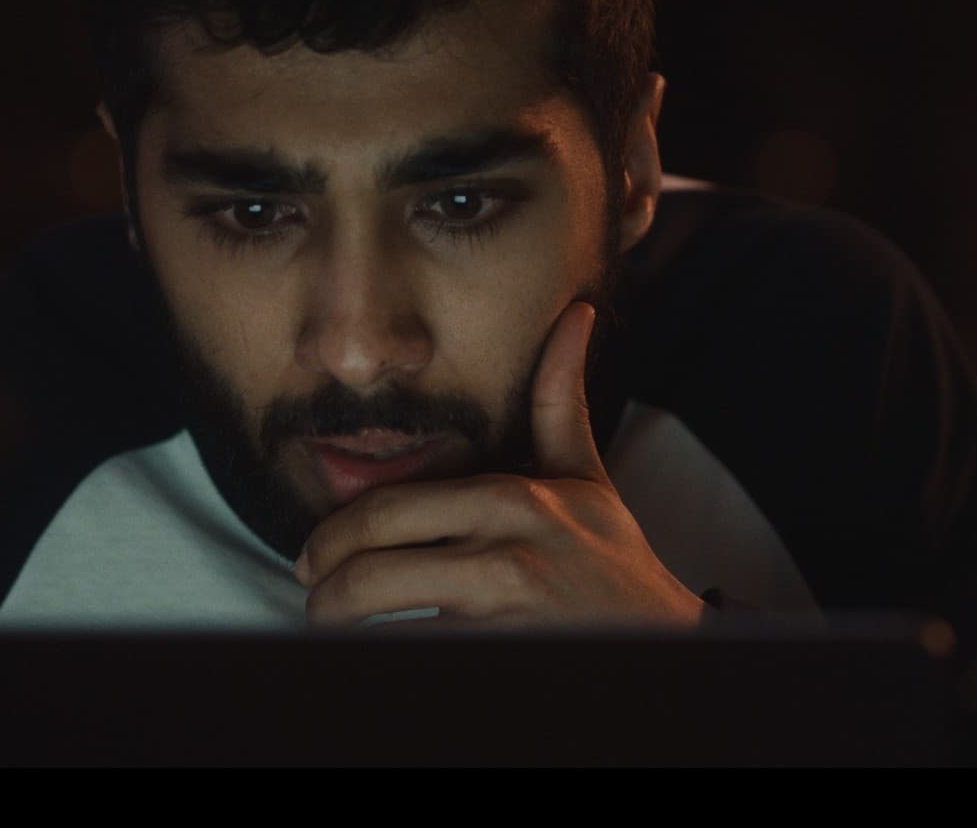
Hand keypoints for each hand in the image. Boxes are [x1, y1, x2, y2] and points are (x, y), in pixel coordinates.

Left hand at [293, 302, 708, 630]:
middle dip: (323, 593)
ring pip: (384, 626)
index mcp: (511, 500)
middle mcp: (506, 555)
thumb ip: (560, 400)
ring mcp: (505, 616)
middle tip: (313, 600)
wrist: (663, 640)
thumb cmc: (611, 558)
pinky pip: (415, 662)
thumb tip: (575, 314)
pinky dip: (382, 662)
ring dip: (341, 636)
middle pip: (370, 572)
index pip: (386, 511)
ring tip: (332, 635)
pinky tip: (373, 661)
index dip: (332, 538)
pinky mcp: (503, 661)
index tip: (314, 558)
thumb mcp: (586, 477)